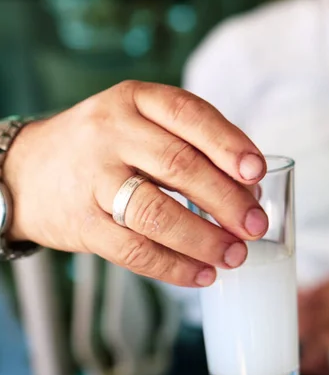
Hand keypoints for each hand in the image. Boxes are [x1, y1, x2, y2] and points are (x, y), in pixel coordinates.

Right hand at [3, 81, 267, 286]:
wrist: (26, 172)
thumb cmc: (99, 148)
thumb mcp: (134, 123)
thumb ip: (185, 143)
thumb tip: (247, 188)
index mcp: (133, 100)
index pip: (189, 114)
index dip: (229, 144)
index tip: (257, 173)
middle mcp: (111, 133)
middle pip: (180, 166)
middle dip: (226, 200)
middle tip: (256, 226)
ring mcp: (94, 179)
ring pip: (157, 213)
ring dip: (204, 239)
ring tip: (235, 256)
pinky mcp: (83, 223)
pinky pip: (135, 250)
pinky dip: (174, 266)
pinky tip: (201, 275)